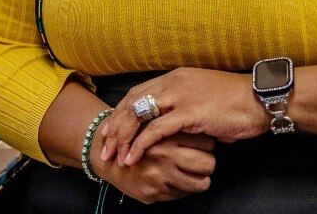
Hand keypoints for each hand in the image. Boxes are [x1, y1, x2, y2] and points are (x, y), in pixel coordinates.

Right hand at [92, 131, 215, 203]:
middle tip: (203, 161)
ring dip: (200, 179)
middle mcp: (165, 156)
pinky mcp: (155, 193)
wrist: (108, 156)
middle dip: (208, 163)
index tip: (203, 145)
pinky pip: (184, 195)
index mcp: (168, 135)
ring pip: (201, 183)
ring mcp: (160, 176)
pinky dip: (184, 189)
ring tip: (194, 173)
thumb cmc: (137, 136)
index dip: (208, 144)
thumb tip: (209, 128)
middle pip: (208, 163)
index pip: (207, 143)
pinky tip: (176, 181)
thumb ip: (177, 121)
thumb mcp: (155, 121)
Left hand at [98, 68, 269, 166]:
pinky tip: (133, 158)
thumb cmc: (236, 102)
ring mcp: (181, 96)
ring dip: (123, 137)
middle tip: (104, 146)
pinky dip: (141, 145)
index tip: (110, 131)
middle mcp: (174, 82)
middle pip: (132, 102)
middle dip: (115, 126)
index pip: (138, 93)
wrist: (261, 99)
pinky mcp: (190, 112)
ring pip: (139, 115)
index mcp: (175, 77)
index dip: (120, 113)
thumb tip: (173, 123)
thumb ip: (184, 105)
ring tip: (114, 156)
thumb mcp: (203, 97)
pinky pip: (156, 130)